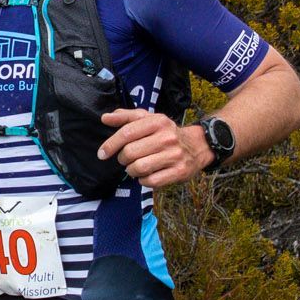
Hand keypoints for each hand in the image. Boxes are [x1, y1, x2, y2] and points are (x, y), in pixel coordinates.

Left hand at [96, 109, 211, 191]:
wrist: (197, 145)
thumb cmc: (166, 132)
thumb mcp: (149, 119)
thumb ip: (126, 117)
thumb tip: (105, 118)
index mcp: (157, 122)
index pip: (127, 133)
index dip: (110, 145)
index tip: (102, 153)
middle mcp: (166, 137)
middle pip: (130, 152)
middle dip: (122, 158)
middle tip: (125, 159)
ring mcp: (174, 155)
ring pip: (139, 168)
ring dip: (131, 170)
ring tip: (134, 167)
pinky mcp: (178, 172)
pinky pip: (150, 181)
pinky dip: (142, 180)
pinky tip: (145, 175)